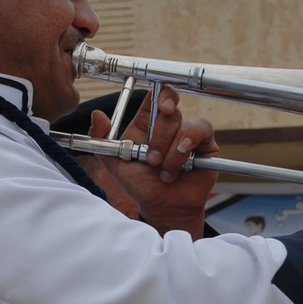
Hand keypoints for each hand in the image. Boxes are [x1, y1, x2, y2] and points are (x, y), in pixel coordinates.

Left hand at [88, 88, 219, 239]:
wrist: (164, 207)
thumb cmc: (141, 186)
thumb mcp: (115, 164)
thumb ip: (101, 139)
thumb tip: (97, 115)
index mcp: (146, 124)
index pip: (155, 98)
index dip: (161, 95)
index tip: (161, 107)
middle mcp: (168, 126)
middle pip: (170, 112)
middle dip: (159, 139)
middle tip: (152, 161)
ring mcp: (187, 134)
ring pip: (183, 127)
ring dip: (171, 154)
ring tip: (166, 174)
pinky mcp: (205, 144)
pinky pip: (202, 130)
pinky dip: (191, 141)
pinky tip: (185, 156)